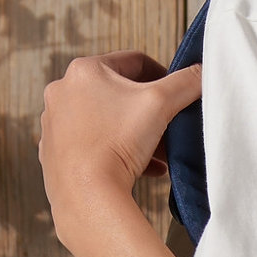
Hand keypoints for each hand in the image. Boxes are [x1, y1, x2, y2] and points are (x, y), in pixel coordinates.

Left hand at [38, 50, 201, 215]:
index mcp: (83, 71)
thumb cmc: (118, 144)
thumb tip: (203, 71)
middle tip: (167, 125)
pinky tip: (140, 166)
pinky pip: (92, 144)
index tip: (175, 95)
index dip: (162, 75)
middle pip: (118, 92)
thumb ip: (186, 81)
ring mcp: (54, 124)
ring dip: (132, 131)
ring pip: (105, 119)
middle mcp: (62, 92)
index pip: (134, 62)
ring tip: (156, 150)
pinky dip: (115, 150)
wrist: (87, 195)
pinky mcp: (53, 152)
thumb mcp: (162, 103)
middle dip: (146, 109)